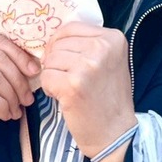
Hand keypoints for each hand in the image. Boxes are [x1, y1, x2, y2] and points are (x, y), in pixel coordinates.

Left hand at [41, 21, 135, 161]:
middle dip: (56, 62)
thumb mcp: (109, 61)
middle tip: (69, 79)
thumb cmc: (108, 97)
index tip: (66, 60)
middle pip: (58, 44)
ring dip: (53, 75)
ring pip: (50, 60)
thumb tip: (55, 36)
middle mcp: (102, 48)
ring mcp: (87, 66)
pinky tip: (63, 97)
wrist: (115, 133)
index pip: (71, 28)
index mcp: (113, 38)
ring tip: (68, 88)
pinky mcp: (73, 85)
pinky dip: (49, 88)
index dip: (60, 43)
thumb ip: (88, 44)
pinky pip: (46, 77)